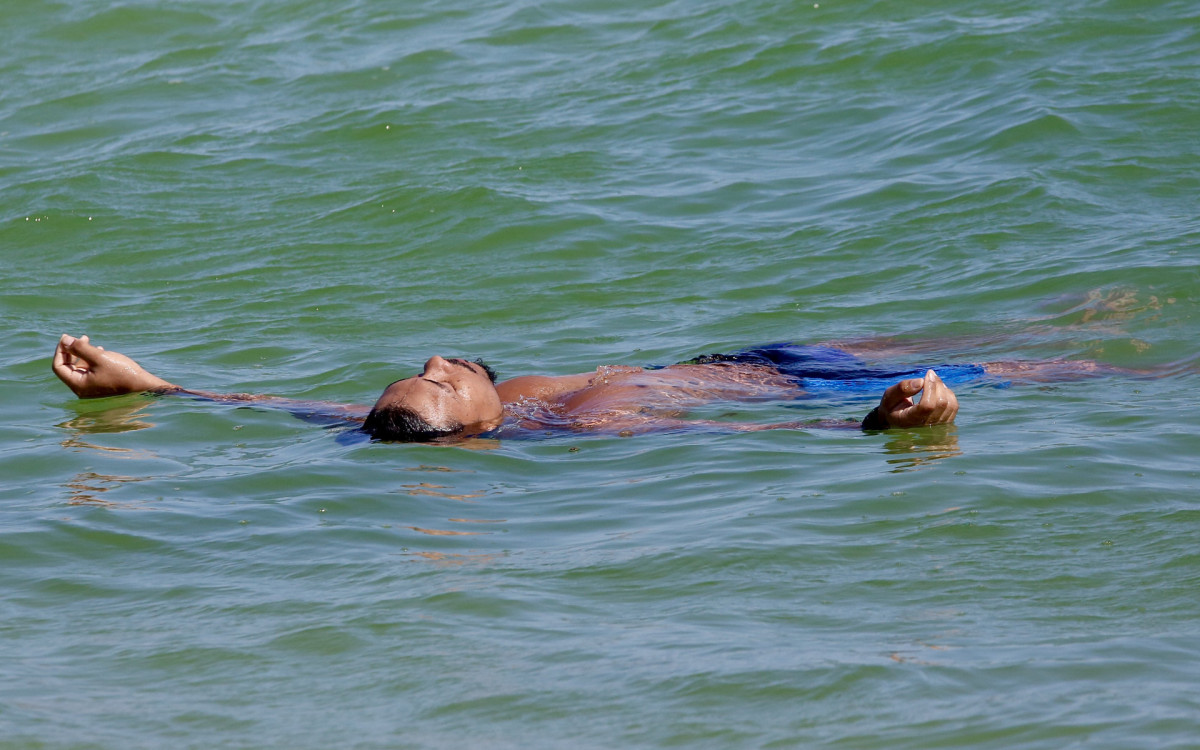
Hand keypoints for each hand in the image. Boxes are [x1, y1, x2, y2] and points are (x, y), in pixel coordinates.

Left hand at [52, 334, 174, 397]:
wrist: (144, 386)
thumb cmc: (122, 372)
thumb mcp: (100, 357)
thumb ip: (80, 348)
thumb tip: (65, 340)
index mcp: (78, 385)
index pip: (59, 367)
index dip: (60, 350)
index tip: (67, 337)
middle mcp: (82, 389)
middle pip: (67, 367)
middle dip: (71, 350)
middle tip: (79, 337)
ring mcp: (91, 389)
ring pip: (79, 368)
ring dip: (81, 354)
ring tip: (88, 341)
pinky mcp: (100, 386)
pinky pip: (88, 371)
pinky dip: (89, 360)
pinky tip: (99, 351)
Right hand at [873, 369, 958, 427]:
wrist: (897, 420)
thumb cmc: (892, 406)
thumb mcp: (889, 396)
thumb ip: (902, 389)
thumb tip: (921, 382)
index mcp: (908, 420)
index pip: (927, 406)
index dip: (930, 387)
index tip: (927, 374)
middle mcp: (925, 426)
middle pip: (940, 403)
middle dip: (937, 384)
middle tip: (930, 374)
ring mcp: (937, 426)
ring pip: (950, 404)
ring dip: (943, 388)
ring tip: (933, 382)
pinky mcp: (945, 423)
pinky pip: (954, 406)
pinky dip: (948, 394)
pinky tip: (938, 390)